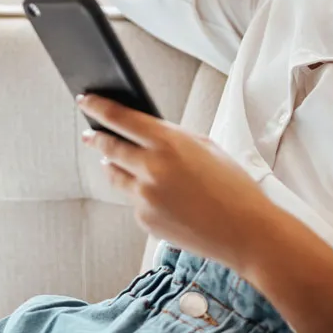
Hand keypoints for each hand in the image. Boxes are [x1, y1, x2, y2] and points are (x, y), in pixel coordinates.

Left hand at [76, 93, 275, 271]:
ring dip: (113, 166)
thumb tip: (145, 132)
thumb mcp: (206, 147)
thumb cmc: (233, 187)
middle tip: (89, 134)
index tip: (86, 100)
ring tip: (112, 161)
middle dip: (96, 138)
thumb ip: (172, 138)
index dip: (98, 106)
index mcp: (168, 142)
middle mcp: (151, 168)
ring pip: (115, 176)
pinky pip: (133, 201)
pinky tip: (158, 196)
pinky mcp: (145, 220)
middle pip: (108, 146)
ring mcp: (145, 197)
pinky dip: (140, 195)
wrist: (246, 232)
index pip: (120, 117)